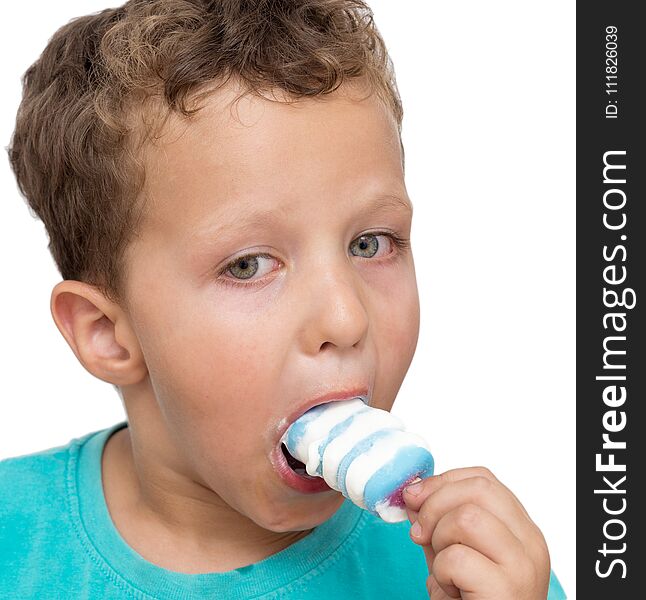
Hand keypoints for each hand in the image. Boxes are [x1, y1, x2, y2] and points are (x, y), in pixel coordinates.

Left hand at [402, 467, 550, 599]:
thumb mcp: (452, 554)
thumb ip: (437, 522)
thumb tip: (413, 492)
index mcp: (520, 529)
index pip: (483, 479)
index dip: (442, 481)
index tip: (415, 497)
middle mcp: (530, 542)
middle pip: (478, 488)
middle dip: (435, 503)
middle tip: (420, 532)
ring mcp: (523, 565)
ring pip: (468, 517)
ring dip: (439, 539)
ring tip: (443, 567)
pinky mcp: (508, 588)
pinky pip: (458, 557)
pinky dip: (442, 571)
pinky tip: (451, 589)